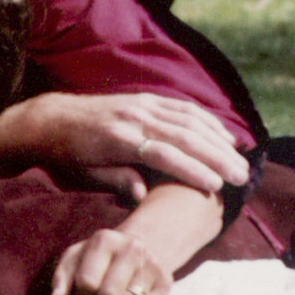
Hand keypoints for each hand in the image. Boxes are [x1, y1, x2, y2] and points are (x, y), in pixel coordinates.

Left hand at [36, 92, 249, 195]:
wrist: (53, 119)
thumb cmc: (70, 155)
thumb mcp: (86, 174)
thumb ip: (116, 181)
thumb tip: (145, 195)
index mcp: (119, 139)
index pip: (163, 155)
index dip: (192, 170)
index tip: (216, 187)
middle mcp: (134, 117)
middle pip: (184, 135)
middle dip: (217, 157)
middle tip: (241, 177)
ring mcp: (141, 104)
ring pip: (189, 119)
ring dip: (219, 139)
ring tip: (240, 160)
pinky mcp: (145, 98)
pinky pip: (182, 107)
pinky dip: (207, 121)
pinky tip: (224, 136)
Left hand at [51, 227, 171, 294]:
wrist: (138, 248)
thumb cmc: (98, 258)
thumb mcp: (76, 259)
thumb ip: (62, 278)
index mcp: (104, 240)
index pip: (87, 282)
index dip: (83, 294)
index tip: (86, 291)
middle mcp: (132, 247)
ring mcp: (151, 263)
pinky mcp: (166, 281)